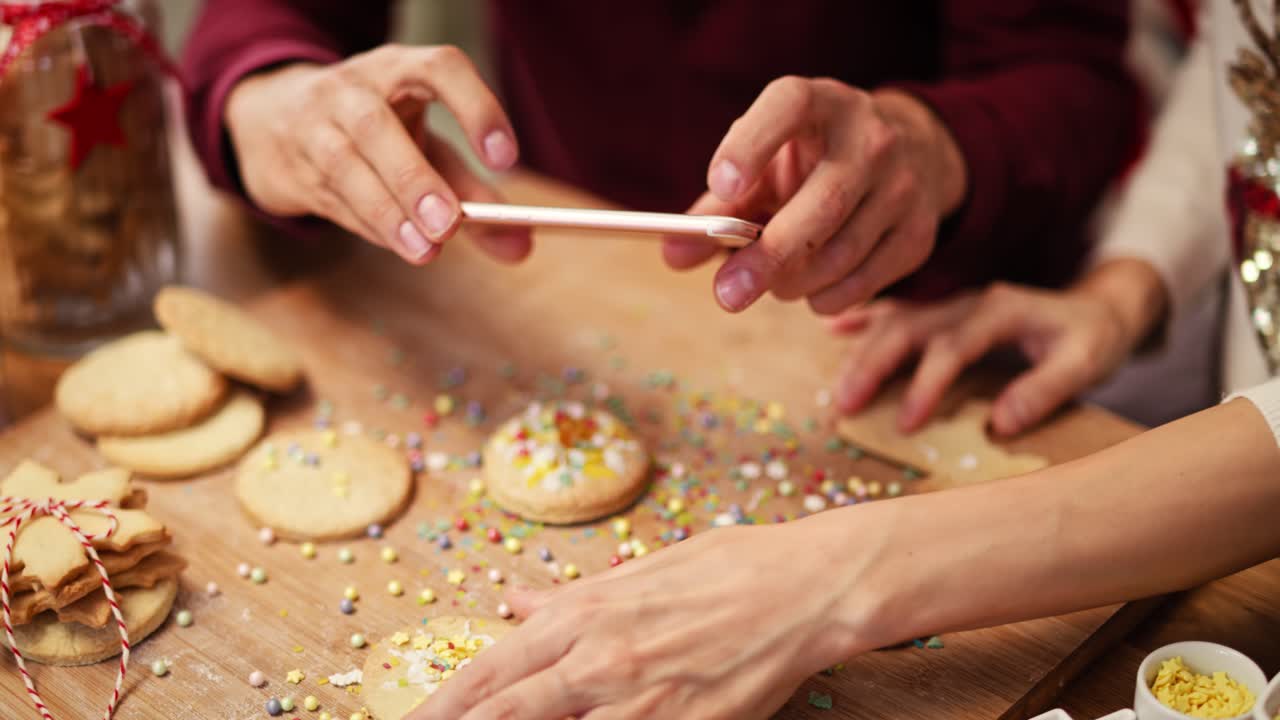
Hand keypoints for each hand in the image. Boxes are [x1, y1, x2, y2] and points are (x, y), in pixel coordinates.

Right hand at [224, 44, 530, 264]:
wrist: (275, 122)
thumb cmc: (376, 133)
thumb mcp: (428, 148)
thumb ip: (475, 194)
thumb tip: (521, 244)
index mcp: (398, 69)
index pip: (438, 68)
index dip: (475, 108)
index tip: (505, 158)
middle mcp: (352, 90)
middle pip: (377, 126)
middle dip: (414, 178)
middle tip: (450, 225)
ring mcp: (314, 126)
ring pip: (345, 166)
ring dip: (388, 212)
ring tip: (427, 250)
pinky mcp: (294, 167)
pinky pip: (333, 199)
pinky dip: (370, 225)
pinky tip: (401, 244)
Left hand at [409, 519, 883, 719]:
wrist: (804, 587)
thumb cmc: (727, 567)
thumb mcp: (641, 569)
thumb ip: (572, 595)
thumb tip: (517, 600)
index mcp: (584, 613)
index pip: (490, 671)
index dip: (442, 703)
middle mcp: (598, 659)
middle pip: (503, 713)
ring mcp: (637, 701)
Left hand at [663, 81, 966, 313]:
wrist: (909, 156)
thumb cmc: (811, 160)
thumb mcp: (763, 164)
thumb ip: (717, 206)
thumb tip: (673, 255)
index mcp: (820, 104)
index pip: (789, 106)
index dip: (751, 145)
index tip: (721, 185)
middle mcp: (870, 138)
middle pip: (822, 204)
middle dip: (769, 257)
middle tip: (726, 294)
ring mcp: (903, 185)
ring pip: (840, 254)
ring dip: (792, 284)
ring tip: (771, 283)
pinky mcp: (919, 232)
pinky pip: (863, 283)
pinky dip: (824, 299)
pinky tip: (810, 289)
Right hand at [830, 277, 1149, 435]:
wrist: (1100, 306)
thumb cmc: (1091, 338)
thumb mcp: (1085, 363)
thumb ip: (1044, 390)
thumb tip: (1000, 424)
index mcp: (1000, 309)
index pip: (952, 346)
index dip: (926, 384)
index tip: (905, 423)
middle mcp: (968, 300)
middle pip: (910, 327)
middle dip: (874, 364)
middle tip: (845, 403)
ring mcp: (952, 301)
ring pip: (897, 321)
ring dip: (863, 351)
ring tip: (838, 388)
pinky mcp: (945, 309)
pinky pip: (899, 311)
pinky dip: (866, 320)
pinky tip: (834, 330)